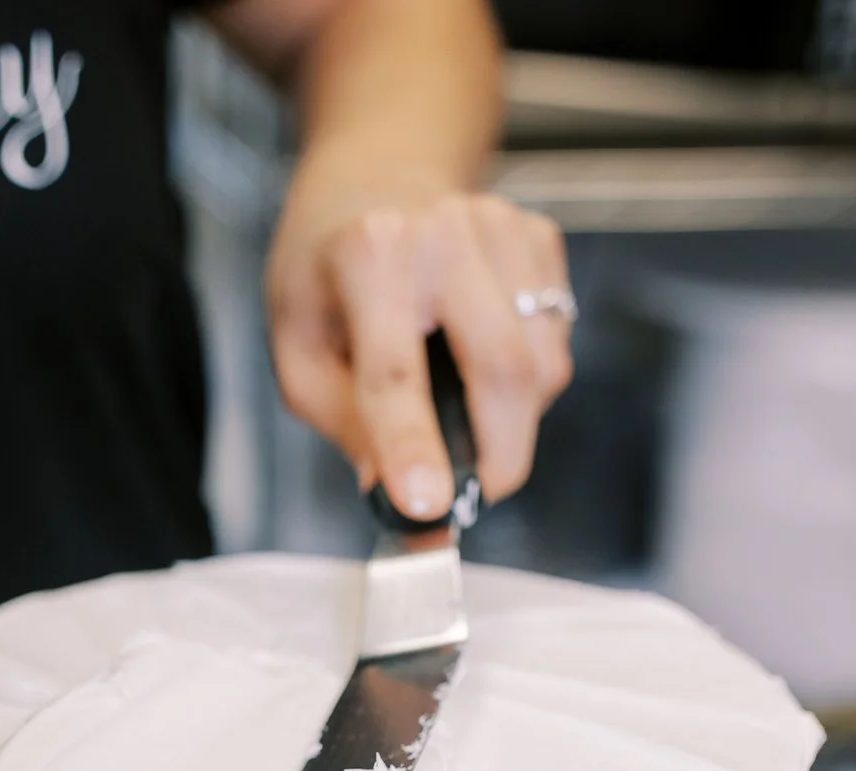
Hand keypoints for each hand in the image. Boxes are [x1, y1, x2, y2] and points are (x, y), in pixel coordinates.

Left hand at [267, 181, 572, 516]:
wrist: (372, 178)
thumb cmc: (327, 269)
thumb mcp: (299, 348)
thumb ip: (344, 422)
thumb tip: (391, 490)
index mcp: (367, 257)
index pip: (395, 372)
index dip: (414, 446)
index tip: (428, 507)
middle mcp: (442, 233)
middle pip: (502, 370)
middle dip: (498, 455)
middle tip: (475, 494)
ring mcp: (502, 230)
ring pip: (543, 364)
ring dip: (514, 419)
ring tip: (464, 410)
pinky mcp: (540, 238)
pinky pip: (557, 340)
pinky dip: (529, 377)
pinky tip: (482, 357)